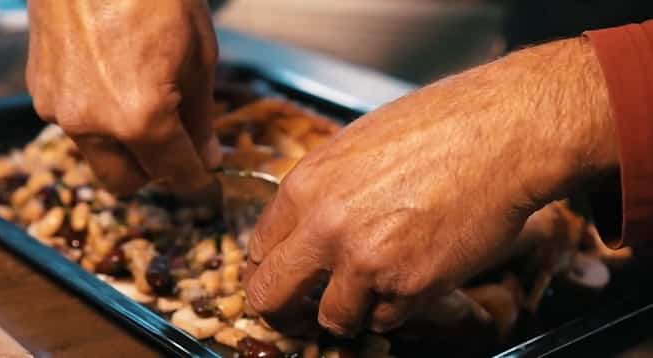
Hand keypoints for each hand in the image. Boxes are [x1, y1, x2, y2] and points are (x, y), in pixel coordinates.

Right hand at [26, 0, 220, 194]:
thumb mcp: (199, 56)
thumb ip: (201, 117)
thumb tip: (206, 158)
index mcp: (141, 117)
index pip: (176, 175)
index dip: (198, 186)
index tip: (207, 187)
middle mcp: (93, 124)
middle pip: (125, 183)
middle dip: (153, 171)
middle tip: (175, 143)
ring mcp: (60, 109)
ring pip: (97, 155)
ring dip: (122, 145)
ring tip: (141, 98)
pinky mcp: (39, 91)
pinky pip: (74, 124)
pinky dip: (97, 117)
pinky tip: (111, 79)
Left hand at [244, 38, 617, 335]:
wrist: (502, 134)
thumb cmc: (437, 127)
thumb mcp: (355, 145)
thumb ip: (322, 191)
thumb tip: (305, 226)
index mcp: (305, 186)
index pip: (258, 249)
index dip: (269, 269)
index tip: (283, 277)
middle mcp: (324, 228)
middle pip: (269, 297)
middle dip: (283, 310)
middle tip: (299, 312)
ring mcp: (366, 261)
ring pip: (331, 320)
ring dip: (348, 312)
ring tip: (370, 292)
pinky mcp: (410, 286)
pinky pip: (386, 319)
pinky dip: (395, 308)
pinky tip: (411, 278)